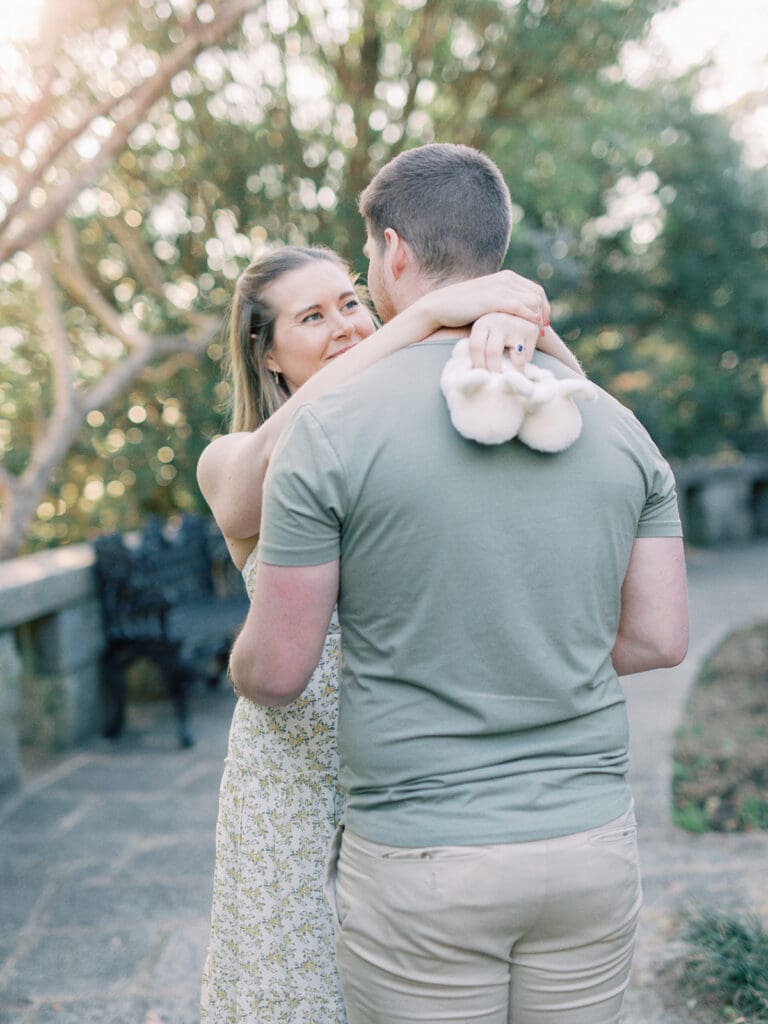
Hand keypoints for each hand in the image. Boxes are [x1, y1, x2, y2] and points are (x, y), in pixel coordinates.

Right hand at [420, 269, 549, 331]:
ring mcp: (499, 288)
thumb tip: (515, 315)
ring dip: (538, 317)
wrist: (439, 307)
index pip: (536, 290)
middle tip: (542, 331)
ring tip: (536, 333)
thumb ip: (502, 303)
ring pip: (532, 301)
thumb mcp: (487, 302)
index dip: (544, 307)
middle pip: (538, 295)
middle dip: (544, 313)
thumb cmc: (461, 309)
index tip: (543, 324)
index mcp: (506, 277)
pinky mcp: (492, 299)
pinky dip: (529, 317)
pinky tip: (532, 328)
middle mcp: (506, 279)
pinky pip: (520, 306)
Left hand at [467, 313, 539, 371]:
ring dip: (512, 371)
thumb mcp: (482, 335)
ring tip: (508, 376)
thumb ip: (478, 349)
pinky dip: (523, 364)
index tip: (480, 375)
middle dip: (493, 370)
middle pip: (493, 353)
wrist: (518, 314)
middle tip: (494, 380)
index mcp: (482, 323)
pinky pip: (527, 357)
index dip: (477, 364)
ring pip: (515, 359)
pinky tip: (519, 361)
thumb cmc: (493, 332)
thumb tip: (468, 373)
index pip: (476, 346)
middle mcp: (499, 321)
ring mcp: (516, 325)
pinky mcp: (532, 330)